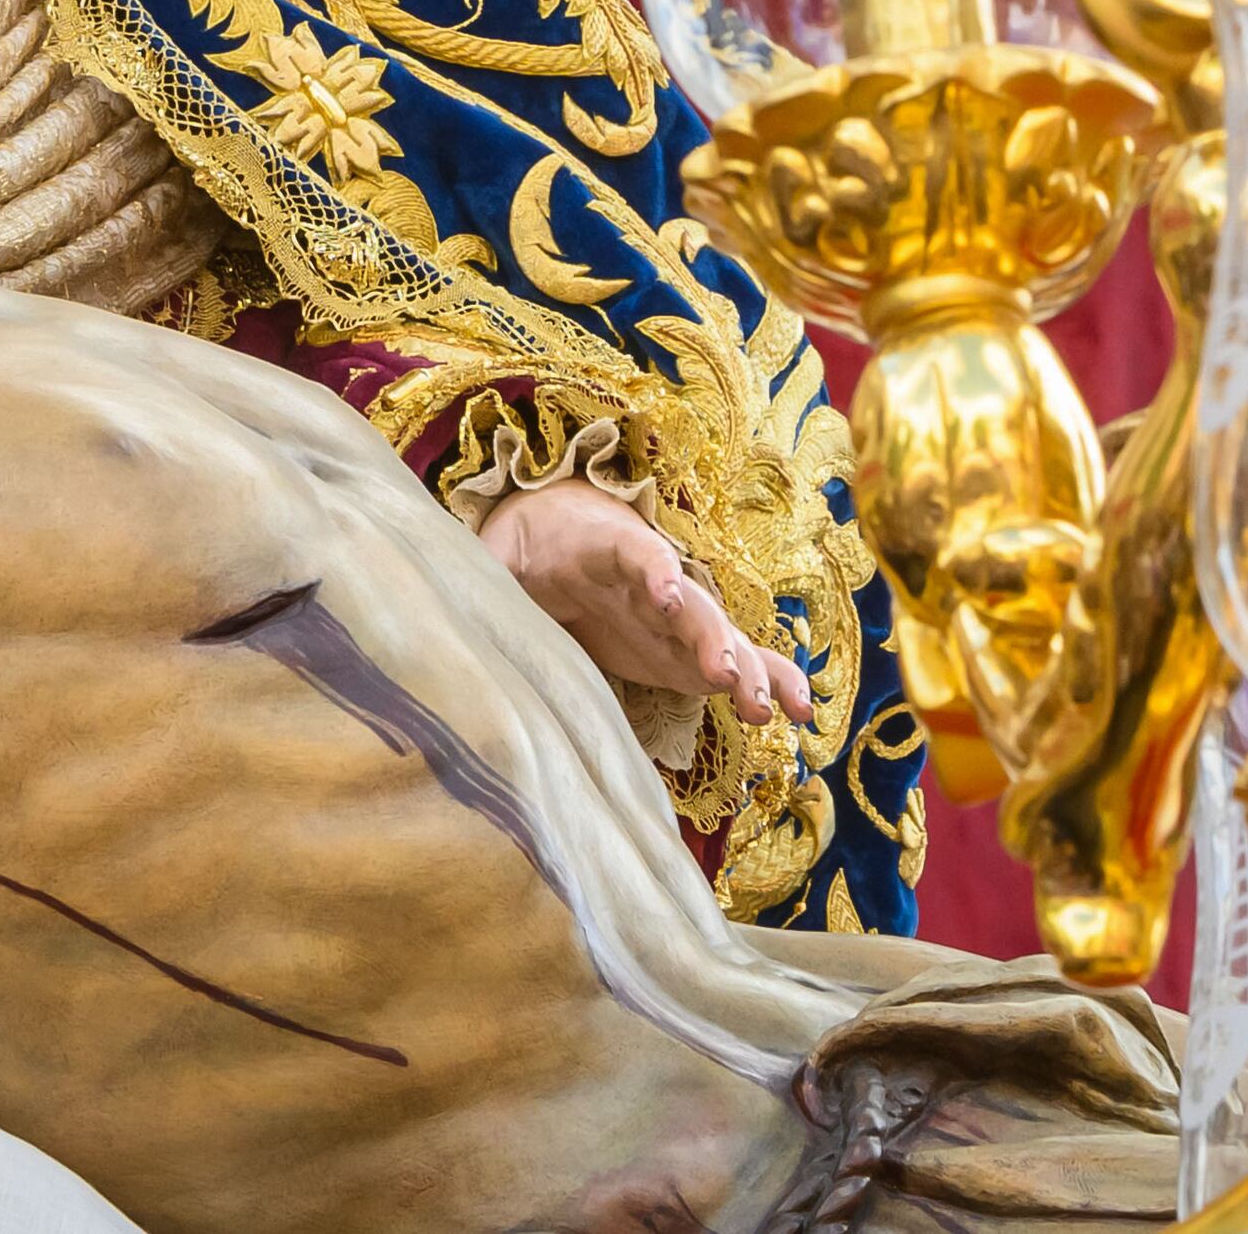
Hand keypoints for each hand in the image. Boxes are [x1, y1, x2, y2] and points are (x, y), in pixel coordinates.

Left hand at [481, 483, 813, 730]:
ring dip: (754, 670)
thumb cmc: (523, 539)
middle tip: (730, 676)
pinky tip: (800, 714)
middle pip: (692, 604)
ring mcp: (677, 616)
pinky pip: (735, 664)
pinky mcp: (684, 649)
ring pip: (723, 637)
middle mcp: (655, 578)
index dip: (654, 572)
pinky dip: (768, 682)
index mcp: (607, 544)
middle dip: (713, 638)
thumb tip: (446, 590)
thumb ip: (482, 570)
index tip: (668, 595)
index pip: (636, 553)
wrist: (554, 532)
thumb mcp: (494, 550)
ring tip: (783, 711)